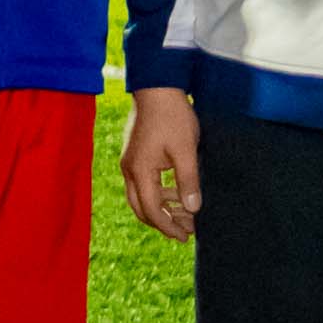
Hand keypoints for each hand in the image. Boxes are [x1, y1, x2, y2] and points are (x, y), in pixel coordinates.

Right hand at [120, 82, 204, 244]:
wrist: (157, 86)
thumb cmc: (172, 116)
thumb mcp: (186, 150)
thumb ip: (188, 182)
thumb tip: (193, 210)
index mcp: (139, 171)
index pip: (152, 211)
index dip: (169, 227)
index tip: (186, 236)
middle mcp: (129, 169)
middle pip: (142, 209)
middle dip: (164, 223)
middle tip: (186, 232)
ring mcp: (130, 161)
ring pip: (142, 196)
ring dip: (163, 208)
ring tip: (186, 213)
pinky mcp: (135, 154)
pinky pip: (143, 183)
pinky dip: (159, 192)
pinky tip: (177, 192)